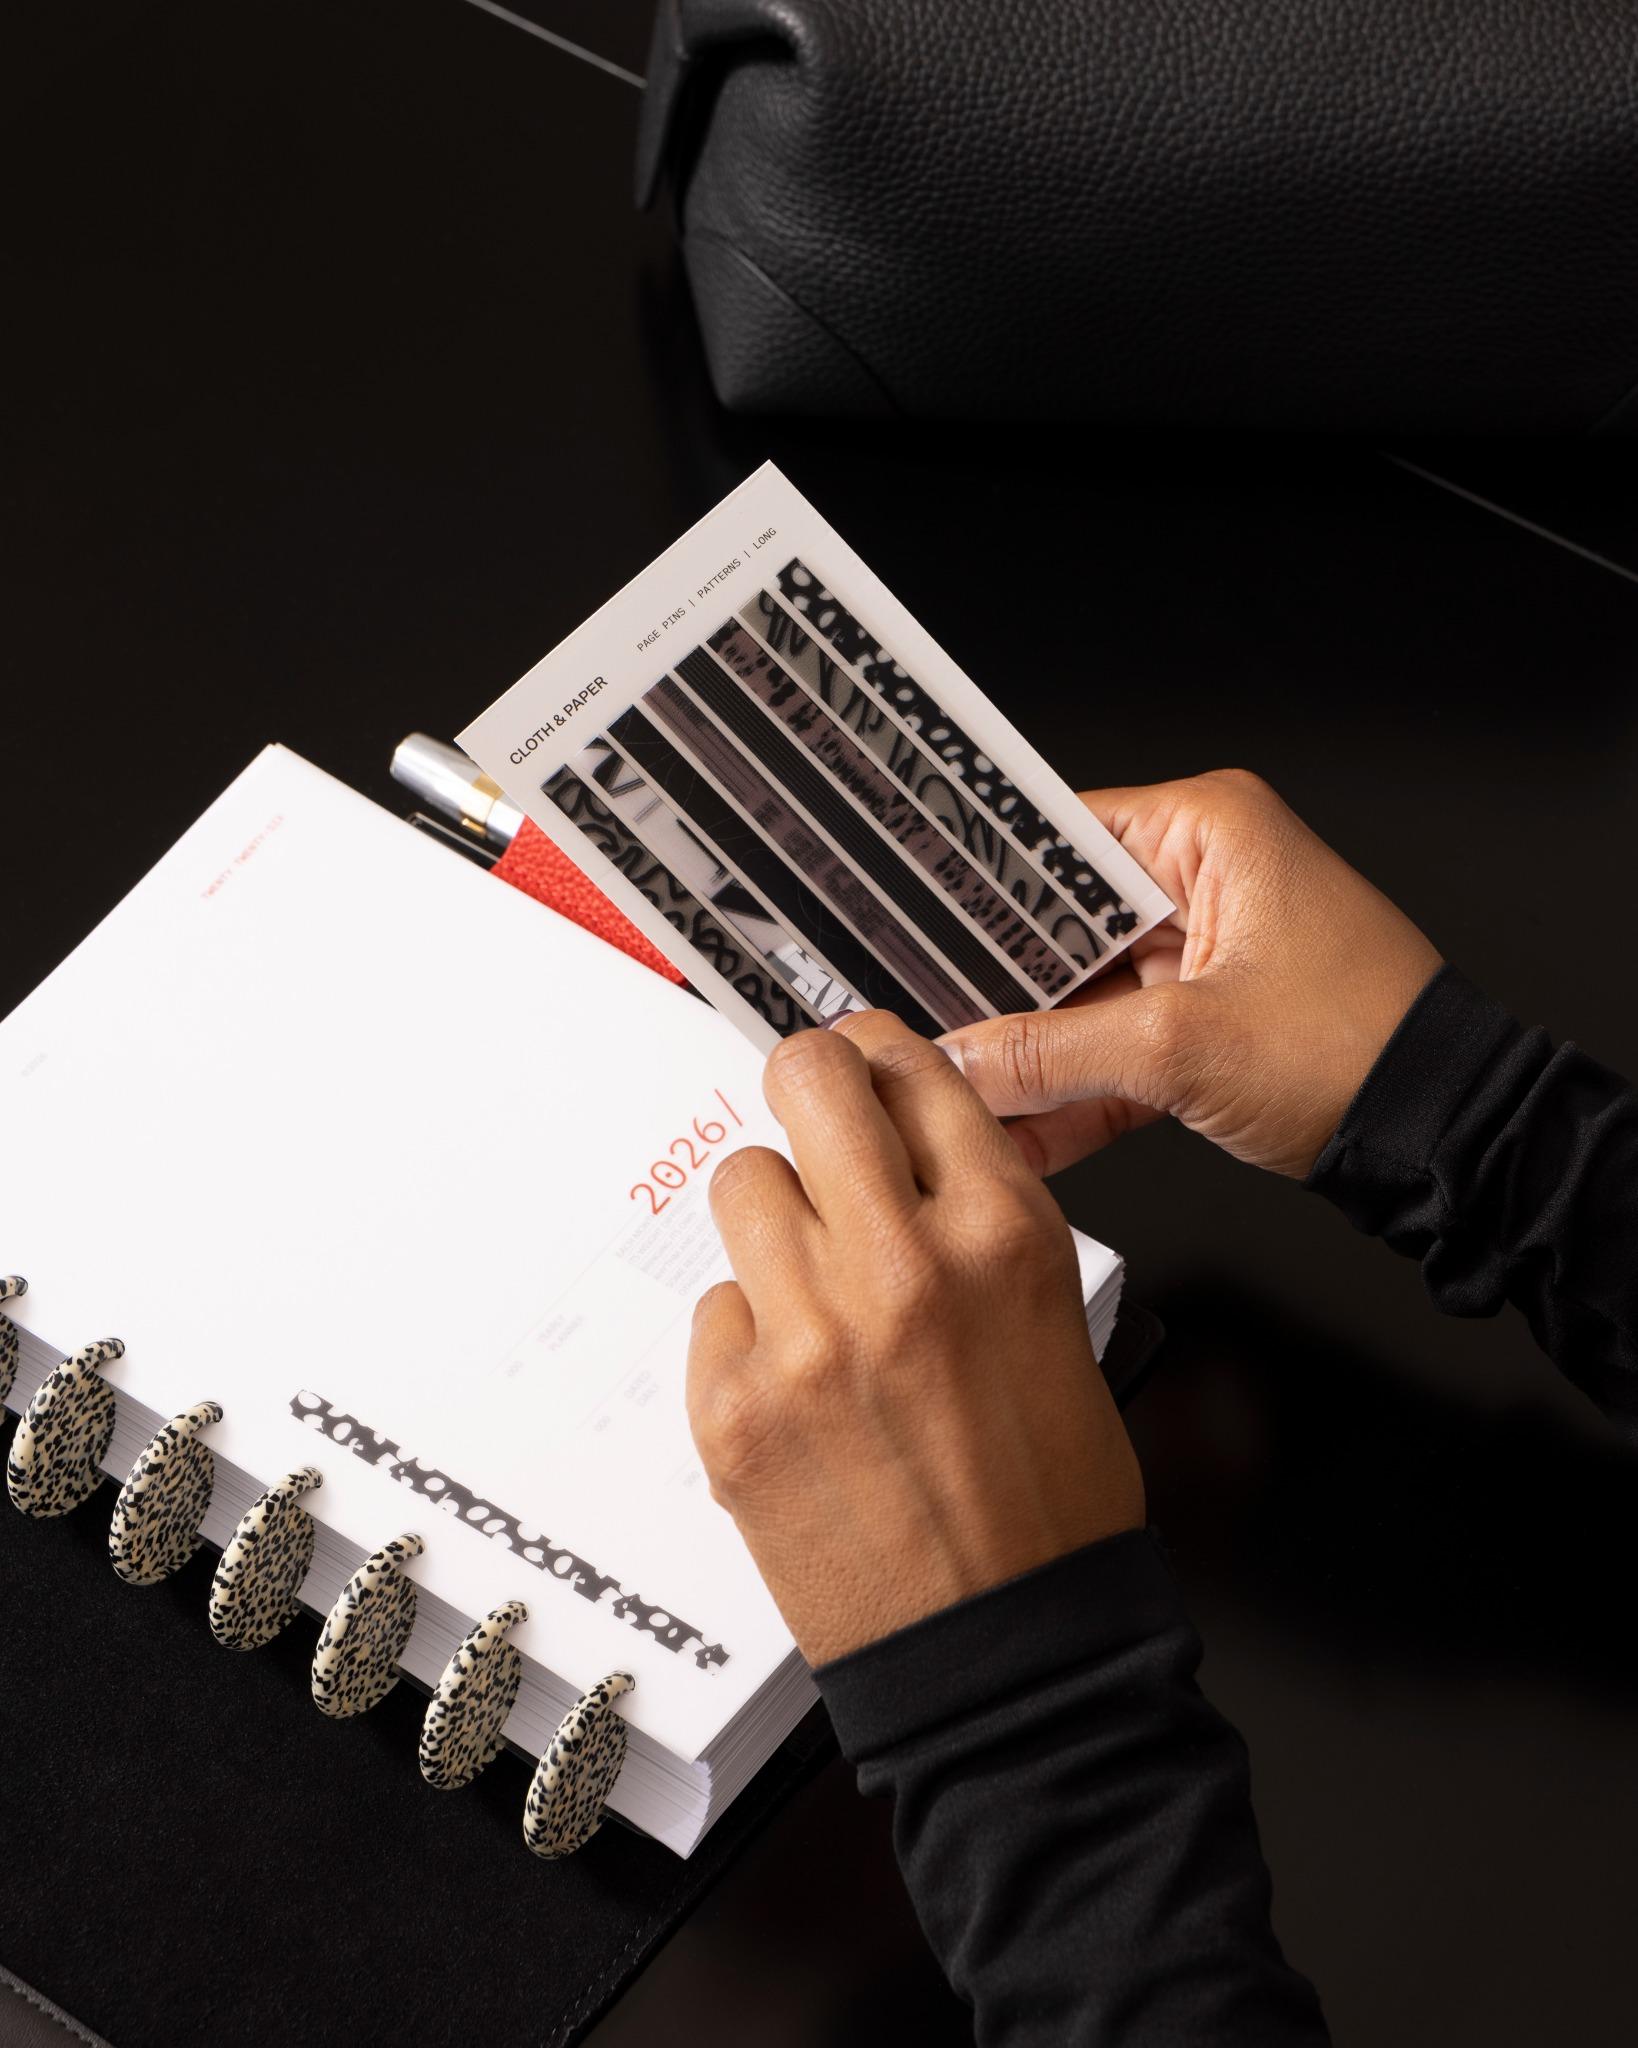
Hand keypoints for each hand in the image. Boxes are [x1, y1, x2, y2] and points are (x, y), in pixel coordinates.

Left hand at [688, 1012, 1144, 1666]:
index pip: (911, 1066)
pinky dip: (748, 1335)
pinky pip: (714, 1308)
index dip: (876, 1058)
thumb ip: (975, 1216)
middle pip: (806, 1079)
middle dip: (805, 1089)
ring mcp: (809, 1335)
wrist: (1007, 1648)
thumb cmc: (1049, 1500)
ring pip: (741, 1182)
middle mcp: (903, 1265)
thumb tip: (898, 1141)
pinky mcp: (735, 1407)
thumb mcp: (1052, 1317)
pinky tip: (798, 1388)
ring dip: (772, 1219)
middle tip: (808, 1124)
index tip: (860, 1072)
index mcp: (1002, 1234)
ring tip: (810, 1285)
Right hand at [939, 769, 1441, 1179]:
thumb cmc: (1361, 1051)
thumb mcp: (1181, 1048)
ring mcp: (1204, 953)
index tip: (900, 912)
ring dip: (1028, 1052)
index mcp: (1206, 830)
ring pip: (1082, 995)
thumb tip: (960, 1062)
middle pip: (1059, 923)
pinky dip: (1076, 1094)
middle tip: (913, 1012)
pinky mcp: (1208, 1022)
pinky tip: (1015, 1132)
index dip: (972, 882)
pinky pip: (1118, 1050)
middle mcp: (1202, 877)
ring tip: (950, 1081)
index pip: (1052, 837)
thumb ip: (1053, 1054)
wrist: (1450, 1138)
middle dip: (992, 985)